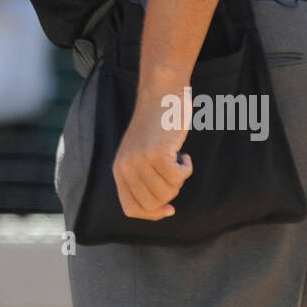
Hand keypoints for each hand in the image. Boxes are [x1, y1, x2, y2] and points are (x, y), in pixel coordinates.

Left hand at [112, 95, 192, 220]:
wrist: (160, 93)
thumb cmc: (156, 126)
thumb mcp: (139, 154)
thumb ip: (142, 179)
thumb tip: (161, 209)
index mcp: (119, 170)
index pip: (131, 209)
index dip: (152, 213)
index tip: (169, 208)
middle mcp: (125, 167)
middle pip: (153, 204)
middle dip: (170, 194)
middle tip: (173, 171)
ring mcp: (140, 161)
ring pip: (168, 192)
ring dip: (179, 178)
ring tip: (176, 158)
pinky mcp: (157, 153)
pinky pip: (179, 177)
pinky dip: (187, 169)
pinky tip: (184, 155)